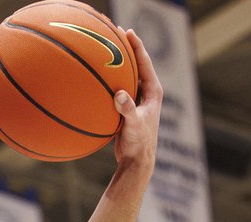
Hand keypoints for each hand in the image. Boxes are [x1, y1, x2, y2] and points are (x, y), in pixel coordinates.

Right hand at [113, 29, 161, 169]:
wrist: (137, 162)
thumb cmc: (138, 144)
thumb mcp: (133, 125)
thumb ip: (127, 109)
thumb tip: (118, 95)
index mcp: (153, 91)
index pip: (144, 62)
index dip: (136, 45)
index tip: (126, 32)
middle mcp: (147, 93)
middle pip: (137, 64)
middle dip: (126, 49)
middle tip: (114, 33)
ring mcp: (138, 100)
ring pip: (128, 76)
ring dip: (117, 65)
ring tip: (105, 51)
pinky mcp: (129, 109)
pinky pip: (119, 89)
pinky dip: (110, 82)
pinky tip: (96, 79)